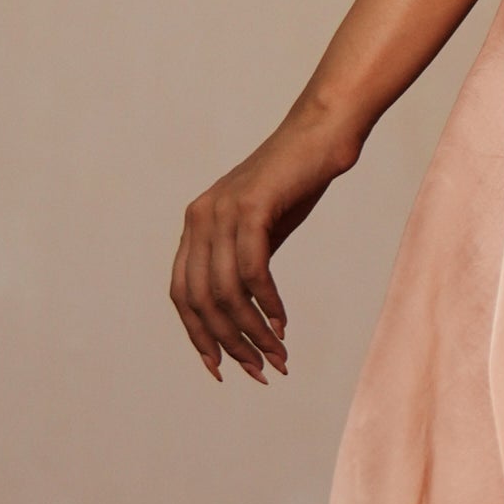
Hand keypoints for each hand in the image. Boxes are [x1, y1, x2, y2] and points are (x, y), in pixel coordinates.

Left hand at [170, 104, 354, 383]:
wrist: (321, 134)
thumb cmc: (296, 181)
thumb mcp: (260, 227)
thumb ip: (241, 261)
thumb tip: (240, 310)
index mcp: (195, 225)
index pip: (182, 295)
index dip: (198, 336)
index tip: (222, 368)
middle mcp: (199, 218)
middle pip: (200, 301)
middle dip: (228, 343)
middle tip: (260, 369)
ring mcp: (222, 211)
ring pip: (226, 292)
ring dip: (253, 331)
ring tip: (278, 354)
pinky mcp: (251, 208)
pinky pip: (252, 271)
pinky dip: (267, 304)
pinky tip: (283, 322)